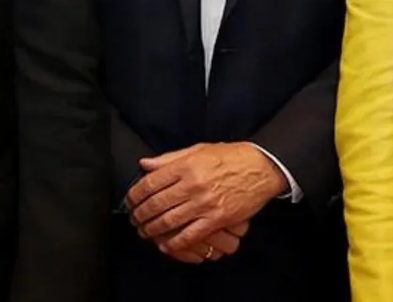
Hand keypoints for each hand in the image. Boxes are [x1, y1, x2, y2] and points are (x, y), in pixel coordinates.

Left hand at [127, 142, 286, 256]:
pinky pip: (190, 235)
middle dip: (139, 215)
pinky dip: (174, 242)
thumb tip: (145, 164)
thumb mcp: (199, 149)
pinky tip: (166, 243)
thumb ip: (170, 158)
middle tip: (134, 218)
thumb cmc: (232, 157)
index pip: (150, 183)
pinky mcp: (217, 218)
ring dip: (151, 229)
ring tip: (145, 231)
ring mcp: (205, 203)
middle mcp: (193, 184)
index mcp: (187, 165)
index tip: (130, 200)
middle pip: (155, 204)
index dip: (135, 194)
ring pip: (168, 221)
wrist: (262, 168)